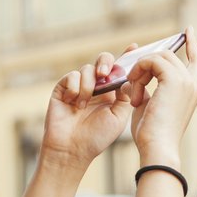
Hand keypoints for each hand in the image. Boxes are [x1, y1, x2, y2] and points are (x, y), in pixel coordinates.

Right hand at [41, 47, 136, 171]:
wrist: (73, 149)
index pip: (119, 70)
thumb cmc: (97, 137)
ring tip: (85, 103)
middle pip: (102, 61)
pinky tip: (75, 103)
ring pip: (86, 69)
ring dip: (88, 85)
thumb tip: (128, 78)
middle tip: (105, 73)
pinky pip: (71, 76)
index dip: (126, 57)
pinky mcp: (63, 88)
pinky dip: (75, 87)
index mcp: (111, 92)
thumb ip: (125, 96)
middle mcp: (96, 86)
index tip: (134, 47)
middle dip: (105, 63)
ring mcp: (78, 86)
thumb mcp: (118, 116)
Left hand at [126, 26, 196, 166]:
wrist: (157, 148)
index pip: (196, 60)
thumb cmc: (151, 135)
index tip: (188, 29)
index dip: (192, 43)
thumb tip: (137, 77)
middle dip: (146, 64)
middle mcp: (192, 84)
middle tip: (132, 82)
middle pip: (169, 55)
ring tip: (133, 92)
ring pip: (159, 56)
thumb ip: (149, 89)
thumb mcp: (150, 107)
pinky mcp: (175, 79)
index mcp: (191, 91)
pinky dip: (138, 71)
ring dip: (140, 70)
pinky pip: (152, 60)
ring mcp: (186, 81)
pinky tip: (134, 90)